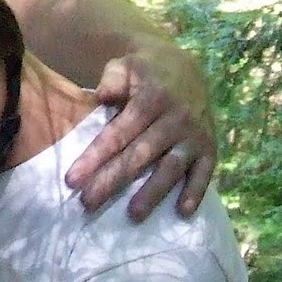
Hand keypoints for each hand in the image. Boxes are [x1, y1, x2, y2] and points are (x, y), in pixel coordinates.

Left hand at [64, 50, 215, 220]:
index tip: (72, 179)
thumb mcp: (123, 66)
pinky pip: (204, 172)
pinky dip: (196, 191)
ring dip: (153, 192)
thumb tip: (102, 96)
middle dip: (112, 180)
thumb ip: (112, 80)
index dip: (95, 156)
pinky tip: (183, 212)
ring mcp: (194, 135)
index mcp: (151, 99)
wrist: (182, 66)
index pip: (118, 133)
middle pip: (140, 155)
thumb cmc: (141, 73)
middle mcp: (175, 119)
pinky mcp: (209, 148)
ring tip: (133, 215)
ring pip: (171, 167)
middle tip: (88, 203)